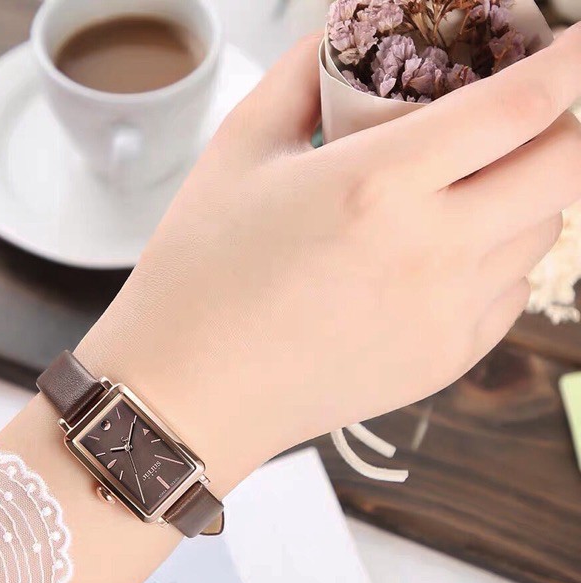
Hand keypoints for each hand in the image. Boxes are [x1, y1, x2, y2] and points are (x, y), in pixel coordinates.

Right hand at [77, 26, 580, 496]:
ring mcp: (443, 317)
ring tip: (465, 189)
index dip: (572, 61)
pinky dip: (495, 261)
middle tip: (523, 118)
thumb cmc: (198, 278)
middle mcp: (429, 253)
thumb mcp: (236, 153)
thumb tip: (341, 40)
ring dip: (524, 194)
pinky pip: (507, 296)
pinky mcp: (440, 363)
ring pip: (541, 235)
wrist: (188, 394)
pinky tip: (439, 257)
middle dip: (565, 127)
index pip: (521, 106)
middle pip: (565, 170)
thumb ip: (301, 76)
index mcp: (375, 187)